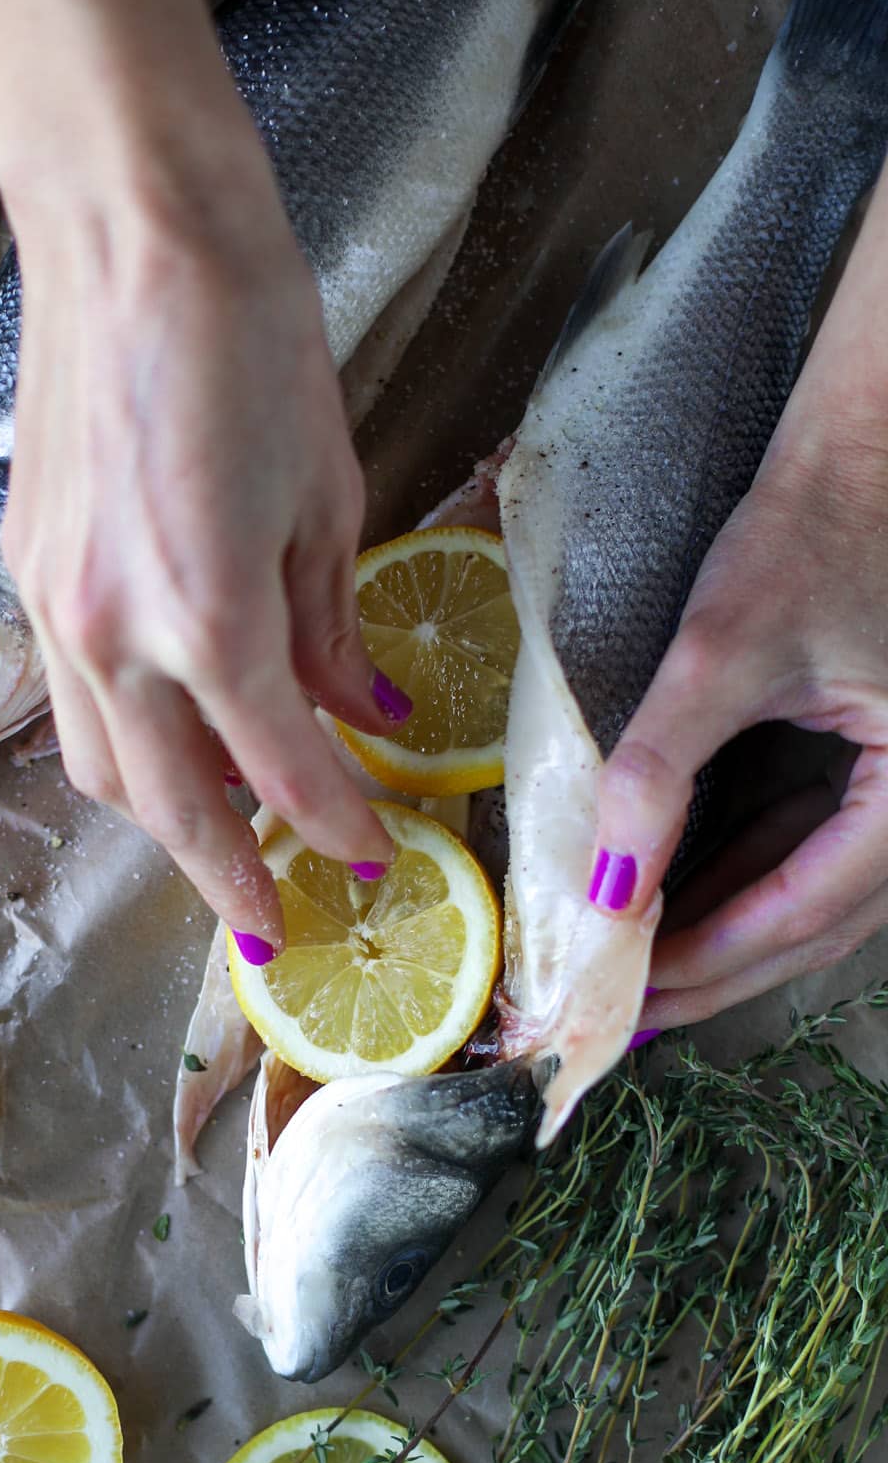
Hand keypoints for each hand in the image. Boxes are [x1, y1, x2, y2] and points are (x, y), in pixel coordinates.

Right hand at [0, 0, 399, 955]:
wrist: (127, 231)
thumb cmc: (253, 336)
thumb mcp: (328, 490)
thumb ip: (333, 624)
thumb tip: (364, 711)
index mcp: (209, 615)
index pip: (281, 766)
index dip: (334, 822)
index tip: (375, 856)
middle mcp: (114, 633)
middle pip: (166, 802)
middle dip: (225, 877)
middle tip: (271, 928)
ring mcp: (52, 607)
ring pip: (98, 765)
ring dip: (161, 822)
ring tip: (221, 846)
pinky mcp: (24, 573)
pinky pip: (70, 698)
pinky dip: (123, 741)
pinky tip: (169, 738)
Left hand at [583, 160, 887, 1034]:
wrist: (866, 443)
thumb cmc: (814, 526)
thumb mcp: (724, 651)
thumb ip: (661, 771)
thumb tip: (603, 889)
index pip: (803, 912)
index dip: (710, 965)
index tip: (625, 1005)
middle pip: (815, 925)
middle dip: (714, 971)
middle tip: (619, 1018)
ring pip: (816, 896)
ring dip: (727, 936)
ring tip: (636, 978)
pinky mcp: (876, 762)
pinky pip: (815, 848)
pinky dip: (746, 882)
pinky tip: (677, 902)